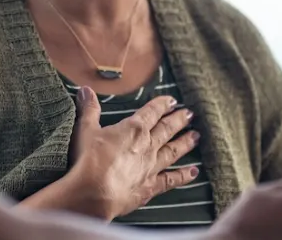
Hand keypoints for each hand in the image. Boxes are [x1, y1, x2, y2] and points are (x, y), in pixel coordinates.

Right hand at [65, 86, 200, 219]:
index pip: (152, 112)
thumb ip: (89, 109)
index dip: (162, 105)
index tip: (172, 100)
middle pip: (167, 130)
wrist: (95, 192)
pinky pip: (171, 179)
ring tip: (196, 136)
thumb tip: (85, 90)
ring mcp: (151, 167)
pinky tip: (194, 173)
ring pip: (173, 151)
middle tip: (190, 114)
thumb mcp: (86, 129)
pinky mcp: (150, 187)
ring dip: (185, 143)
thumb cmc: (89, 159)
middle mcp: (147, 146)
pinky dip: (184, 176)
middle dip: (179, 120)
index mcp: (133, 129)